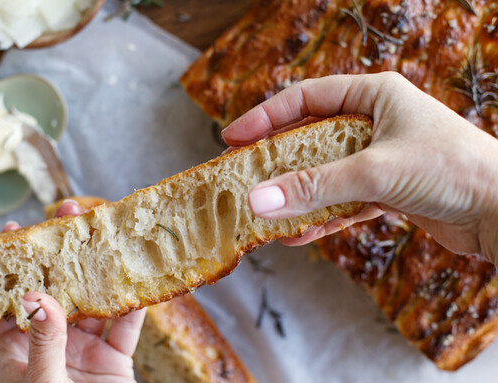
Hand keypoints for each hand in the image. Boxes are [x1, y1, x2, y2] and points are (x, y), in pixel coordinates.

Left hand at [0, 200, 145, 382]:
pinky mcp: (115, 358)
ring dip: (100, 268)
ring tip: (104, 233)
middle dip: (61, 253)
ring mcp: (84, 348)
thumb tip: (39, 298)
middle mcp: (51, 344)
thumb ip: (43, 344)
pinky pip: (126, 323)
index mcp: (18, 354)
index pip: (7, 303)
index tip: (13, 231)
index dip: (8, 267)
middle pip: (55, 290)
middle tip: (68, 216)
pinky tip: (140, 277)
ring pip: (92, 300)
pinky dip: (135, 302)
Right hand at [222, 72, 497, 262]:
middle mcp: (373, 123)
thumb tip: (258, 199)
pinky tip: (297, 235)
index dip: (265, 117)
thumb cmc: (453, 170)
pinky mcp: (386, 190)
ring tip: (265, 216)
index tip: (232, 138)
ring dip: (296, 197)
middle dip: (277, 165)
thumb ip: (314, 186)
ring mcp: (378, 158)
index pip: (305, 99)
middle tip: (242, 180)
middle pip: (309, 139)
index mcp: (373, 96)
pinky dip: (321, 218)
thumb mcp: (375, 171)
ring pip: (323, 175)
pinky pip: (342, 202)